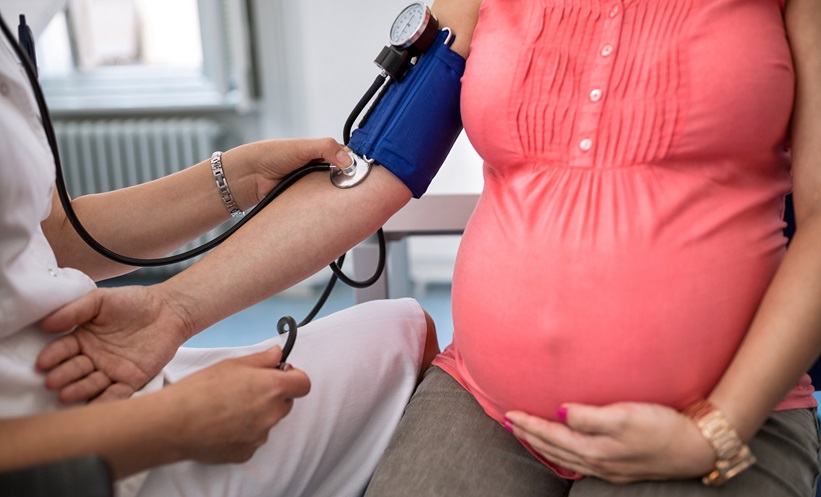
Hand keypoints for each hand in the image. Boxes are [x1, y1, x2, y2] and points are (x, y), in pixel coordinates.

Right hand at [37, 285, 190, 403]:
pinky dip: (105, 401)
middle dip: (63, 376)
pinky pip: (117, 393)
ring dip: (79, 390)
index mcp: (82, 339)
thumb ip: (75, 310)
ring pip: (92, 384)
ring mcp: (112, 371)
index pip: (63, 349)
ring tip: (66, 395)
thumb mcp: (101, 300)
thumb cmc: (132, 302)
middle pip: (75, 369)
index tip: (42, 363)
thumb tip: (45, 323)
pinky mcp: (132, 380)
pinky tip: (94, 407)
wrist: (168, 310)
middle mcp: (93, 358)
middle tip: (52, 382)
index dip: (53, 356)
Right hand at [164, 347, 310, 463]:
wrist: (174, 423)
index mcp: (273, 388)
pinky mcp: (246, 452)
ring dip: (257, 415)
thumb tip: (277, 354)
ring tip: (228, 407)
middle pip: (285, 403)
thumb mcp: (232, 364)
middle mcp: (272, 413)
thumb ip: (261, 359)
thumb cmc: (200, 390)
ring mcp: (260, 436)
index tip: (281, 374)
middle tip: (247, 389)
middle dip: (273, 395)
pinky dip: (242, 433)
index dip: (294, 377)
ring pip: (267, 422)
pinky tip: (222, 425)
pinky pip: (252, 439)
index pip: (303, 384)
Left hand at [224, 138, 351, 208]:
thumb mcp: (302, 147)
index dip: (356, 165)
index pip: (347, 158)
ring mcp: (313, 186)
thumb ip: (326, 148)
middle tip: (356, 189)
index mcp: (321, 153)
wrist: (250, 176)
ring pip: (333, 194)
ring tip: (346, 200)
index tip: (363, 173)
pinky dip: (325, 208)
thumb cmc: (272, 155)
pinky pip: (320, 206)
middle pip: (344, 177)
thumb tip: (348, 161)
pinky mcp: (306, 201)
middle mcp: (319, 169)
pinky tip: (331, 209)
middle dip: (350, 183)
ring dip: (337, 197)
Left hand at [505, 402, 715, 482]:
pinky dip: (564, 452)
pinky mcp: (622, 467)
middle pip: (554, 449)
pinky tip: (565, 448)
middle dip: (529, 436)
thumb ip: (590, 416)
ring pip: (565, 457)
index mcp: (595, 450)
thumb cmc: (663, 427)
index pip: (551, 435)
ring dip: (543, 445)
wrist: (698, 447)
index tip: (509, 413)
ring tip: (528, 434)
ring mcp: (610, 468)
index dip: (529, 424)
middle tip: (509, 423)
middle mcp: (598, 463)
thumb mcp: (625, 416)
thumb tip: (561, 411)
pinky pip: (580, 461)